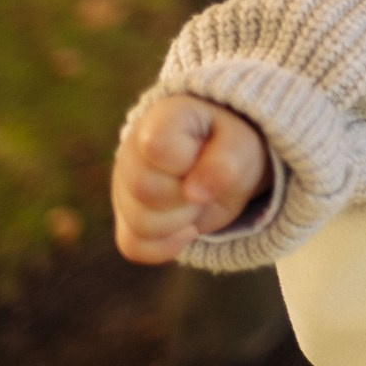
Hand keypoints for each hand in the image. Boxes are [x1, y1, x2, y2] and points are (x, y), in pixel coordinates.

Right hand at [112, 95, 270, 263]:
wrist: (223, 160)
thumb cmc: (230, 143)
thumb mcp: (241, 144)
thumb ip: (225, 161)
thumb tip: (195, 194)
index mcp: (160, 118)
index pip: (157, 147)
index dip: (188, 161)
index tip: (207, 152)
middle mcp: (131, 150)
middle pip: (144, 190)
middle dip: (189, 195)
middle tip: (206, 180)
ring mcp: (123, 187)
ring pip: (139, 224)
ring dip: (181, 220)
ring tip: (197, 199)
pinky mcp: (126, 218)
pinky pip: (133, 246)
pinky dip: (167, 246)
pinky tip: (188, 229)